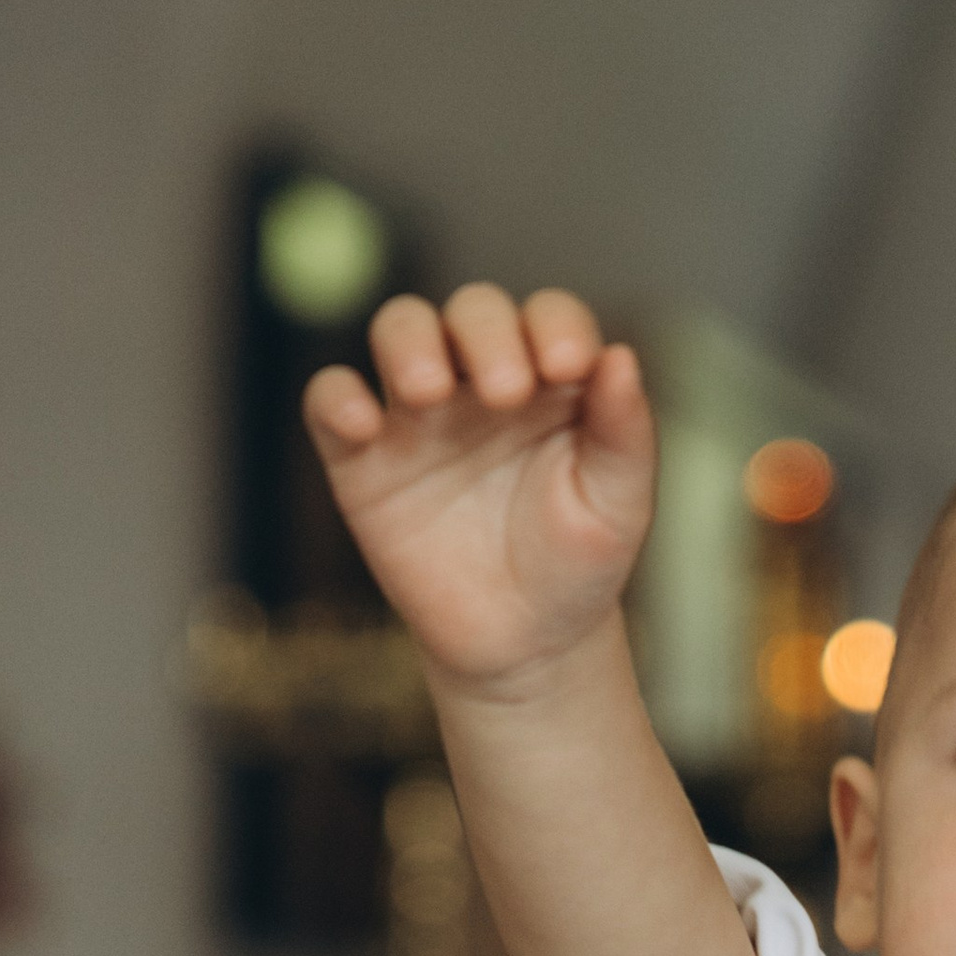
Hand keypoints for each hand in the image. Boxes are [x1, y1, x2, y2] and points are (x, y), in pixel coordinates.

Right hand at [303, 283, 653, 696]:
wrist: (519, 645)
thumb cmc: (574, 565)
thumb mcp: (618, 506)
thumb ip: (625, 432)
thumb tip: (621, 357)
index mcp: (550, 379)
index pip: (548, 316)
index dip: (556, 325)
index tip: (568, 367)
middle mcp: (481, 378)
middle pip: (471, 310)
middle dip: (486, 334)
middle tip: (505, 393)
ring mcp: (418, 412)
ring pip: (398, 330)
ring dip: (409, 342)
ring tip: (430, 391)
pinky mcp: (361, 456)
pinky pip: (330, 399)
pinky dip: (336, 397)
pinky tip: (364, 426)